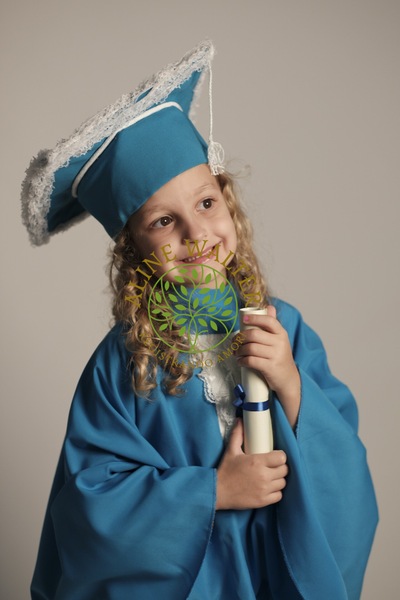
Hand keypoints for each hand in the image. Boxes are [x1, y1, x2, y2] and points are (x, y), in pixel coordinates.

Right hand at [216, 419, 287, 509]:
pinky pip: (279, 495)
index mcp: (257, 461)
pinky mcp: (263, 501)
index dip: (280, 456)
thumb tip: (240, 420)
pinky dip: (276, 491)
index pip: (281, 457)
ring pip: (283, 483)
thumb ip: (237, 434)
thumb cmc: (225, 470)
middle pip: (284, 470)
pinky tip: (268, 487)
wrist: (218, 491)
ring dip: (278, 479)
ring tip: (271, 476)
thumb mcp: (231, 450)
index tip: (274, 456)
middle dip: (280, 467)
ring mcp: (264, 490)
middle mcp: (263, 476)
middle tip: (273, 466)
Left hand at [235, 305, 300, 426]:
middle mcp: (280, 343)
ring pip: (250, 348)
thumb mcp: (279, 339)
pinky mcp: (270, 368)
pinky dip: (242, 361)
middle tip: (234, 343)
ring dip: (239, 350)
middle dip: (240, 338)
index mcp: (281, 333)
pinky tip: (240, 361)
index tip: (243, 319)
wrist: (288, 379)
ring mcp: (276, 355)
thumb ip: (273, 324)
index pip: (268, 321)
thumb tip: (269, 307)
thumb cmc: (279, 357)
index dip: (254, 318)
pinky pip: (251, 361)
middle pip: (254, 335)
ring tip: (236, 353)